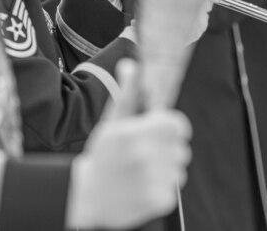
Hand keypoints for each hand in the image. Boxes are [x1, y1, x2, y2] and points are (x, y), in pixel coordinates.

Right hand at [66, 59, 191, 228]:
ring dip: (164, 170)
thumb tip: (131, 64)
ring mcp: (154, 180)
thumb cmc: (101, 155)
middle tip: (144, 154)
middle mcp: (148, 156)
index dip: (170, 128)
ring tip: (140, 171)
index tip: (156, 133)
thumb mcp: (111, 123)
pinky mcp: (158, 201)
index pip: (178, 125)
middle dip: (167, 150)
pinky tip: (140, 187)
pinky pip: (171, 190)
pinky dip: (160, 190)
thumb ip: (127, 94)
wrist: (84, 197)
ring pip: (178, 170)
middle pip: (181, 148)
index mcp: (138, 133)